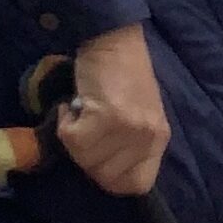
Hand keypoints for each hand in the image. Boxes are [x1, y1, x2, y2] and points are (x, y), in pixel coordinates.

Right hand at [57, 23, 169, 194]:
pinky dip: (64, 123)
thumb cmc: (123, 73)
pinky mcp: (106, 116)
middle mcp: (148, 136)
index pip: (137, 185)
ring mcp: (129, 127)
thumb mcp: (138, 114)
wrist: (113, 37)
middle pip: (104, 177)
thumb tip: (103, 171)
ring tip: (82, 112)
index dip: (110, 178)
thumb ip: (129, 144)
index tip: (98, 156)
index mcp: (159, 138)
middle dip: (86, 156)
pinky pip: (71, 139)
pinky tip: (73, 105)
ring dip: (73, 137)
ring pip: (85, 159)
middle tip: (86, 128)